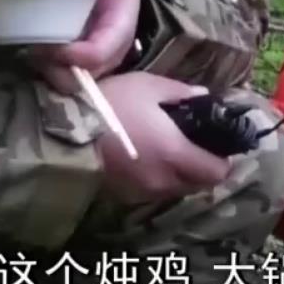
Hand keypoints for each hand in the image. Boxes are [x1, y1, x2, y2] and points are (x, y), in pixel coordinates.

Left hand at [30, 0, 140, 93]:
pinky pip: (56, 80)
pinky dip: (43, 70)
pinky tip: (34, 51)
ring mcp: (90, 68)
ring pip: (64, 83)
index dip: (73, 56)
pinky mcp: (74, 70)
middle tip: (35, 46)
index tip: (48, 44)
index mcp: (119, 32)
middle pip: (79, 79)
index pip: (97, 55)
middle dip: (53, 67)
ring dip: (45, 69)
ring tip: (32, 47)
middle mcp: (106, 58)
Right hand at [94, 72, 230, 204]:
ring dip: (178, 176)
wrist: (62, 131)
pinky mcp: (122, 196)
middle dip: (201, 169)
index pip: (217, 173)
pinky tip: (145, 160)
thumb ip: (182, 93)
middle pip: (199, 185)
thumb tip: (204, 97)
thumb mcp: (149, 87)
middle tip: (193, 146)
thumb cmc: (111, 105)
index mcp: (175, 154)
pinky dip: (156, 180)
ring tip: (167, 152)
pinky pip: (152, 192)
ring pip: (175, 190)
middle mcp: (163, 180)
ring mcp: (141, 192)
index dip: (221, 160)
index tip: (215, 145)